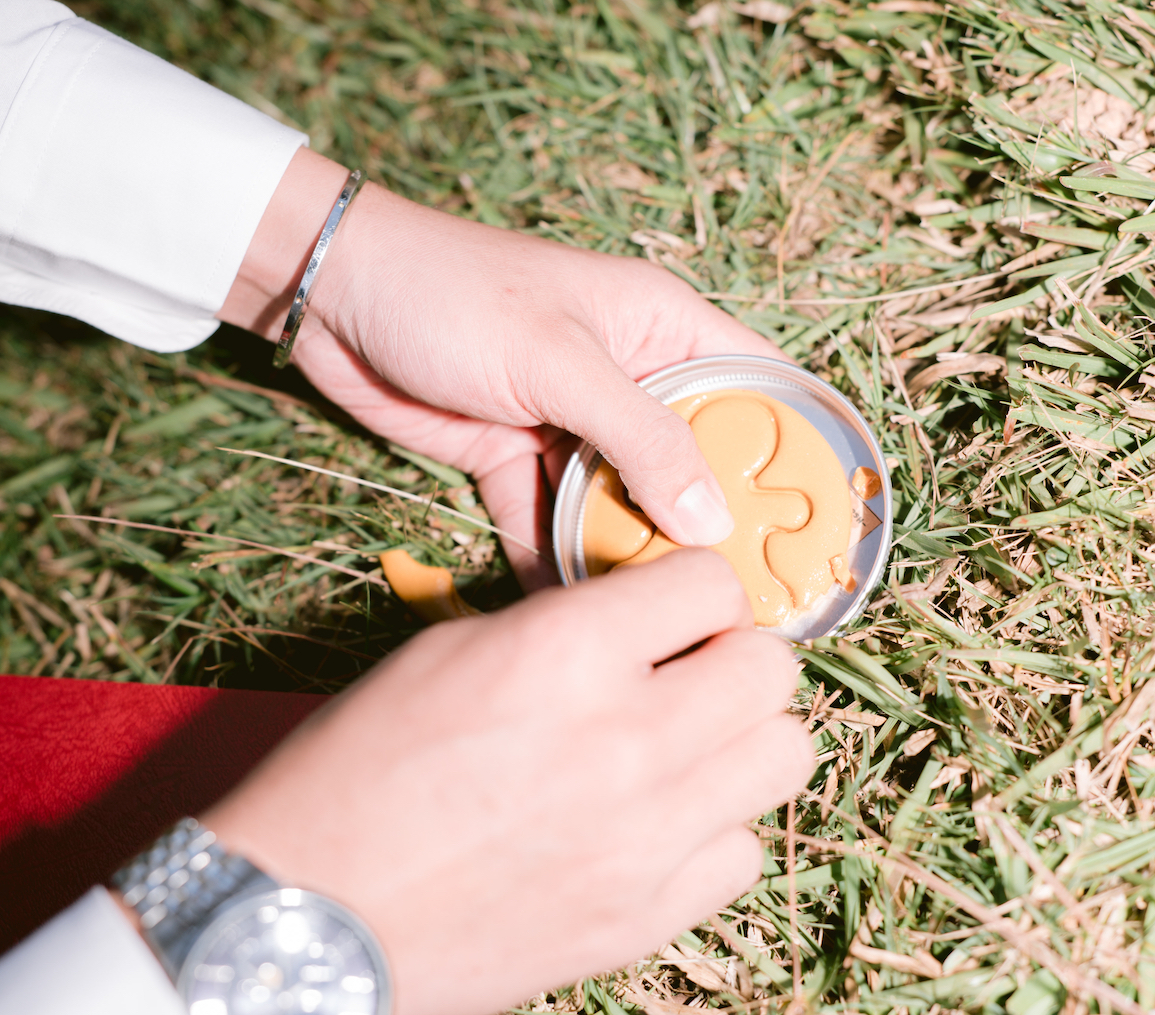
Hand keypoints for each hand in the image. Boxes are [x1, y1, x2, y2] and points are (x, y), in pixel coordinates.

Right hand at [201, 550, 814, 1014]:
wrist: (311, 915)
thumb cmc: (358, 770)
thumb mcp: (452, 650)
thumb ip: (569, 624)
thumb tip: (648, 619)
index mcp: (565, 653)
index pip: (710, 582)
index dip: (695, 584)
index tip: (676, 603)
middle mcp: (626, 741)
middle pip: (771, 670)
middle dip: (734, 652)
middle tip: (689, 666)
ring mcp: (647, 839)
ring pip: (785, 755)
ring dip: (742, 734)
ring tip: (685, 738)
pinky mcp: (647, 916)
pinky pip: (742, 850)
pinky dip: (713, 825)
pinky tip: (657, 817)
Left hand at [219, 150, 788, 588]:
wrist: (334, 296)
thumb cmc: (456, 296)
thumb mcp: (560, 361)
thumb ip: (641, 439)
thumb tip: (711, 521)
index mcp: (661, 330)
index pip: (756, 390)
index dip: (793, 452)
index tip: (819, 526)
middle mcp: (627, 381)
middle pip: (692, 463)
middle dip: (709, 526)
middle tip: (736, 602)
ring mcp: (569, 426)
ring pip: (620, 503)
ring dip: (629, 555)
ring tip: (657, 622)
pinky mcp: (513, 460)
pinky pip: (547, 522)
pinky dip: (555, 562)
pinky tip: (574, 616)